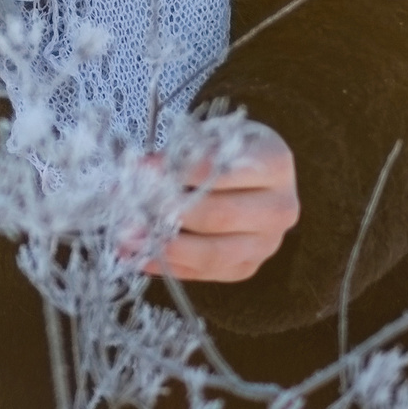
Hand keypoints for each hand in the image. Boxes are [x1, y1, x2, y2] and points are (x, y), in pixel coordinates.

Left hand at [143, 123, 298, 283]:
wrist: (256, 174)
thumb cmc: (229, 149)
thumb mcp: (211, 135)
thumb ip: (181, 152)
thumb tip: (141, 171)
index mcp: (275, 165)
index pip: (222, 171)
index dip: (179, 172)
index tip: (141, 169)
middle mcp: (280, 208)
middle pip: (218, 216)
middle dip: (167, 212)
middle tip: (127, 207)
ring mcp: (266, 244)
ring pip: (213, 253)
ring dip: (164, 247)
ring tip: (126, 238)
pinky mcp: (248, 267)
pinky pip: (205, 273)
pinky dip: (169, 266)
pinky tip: (139, 256)